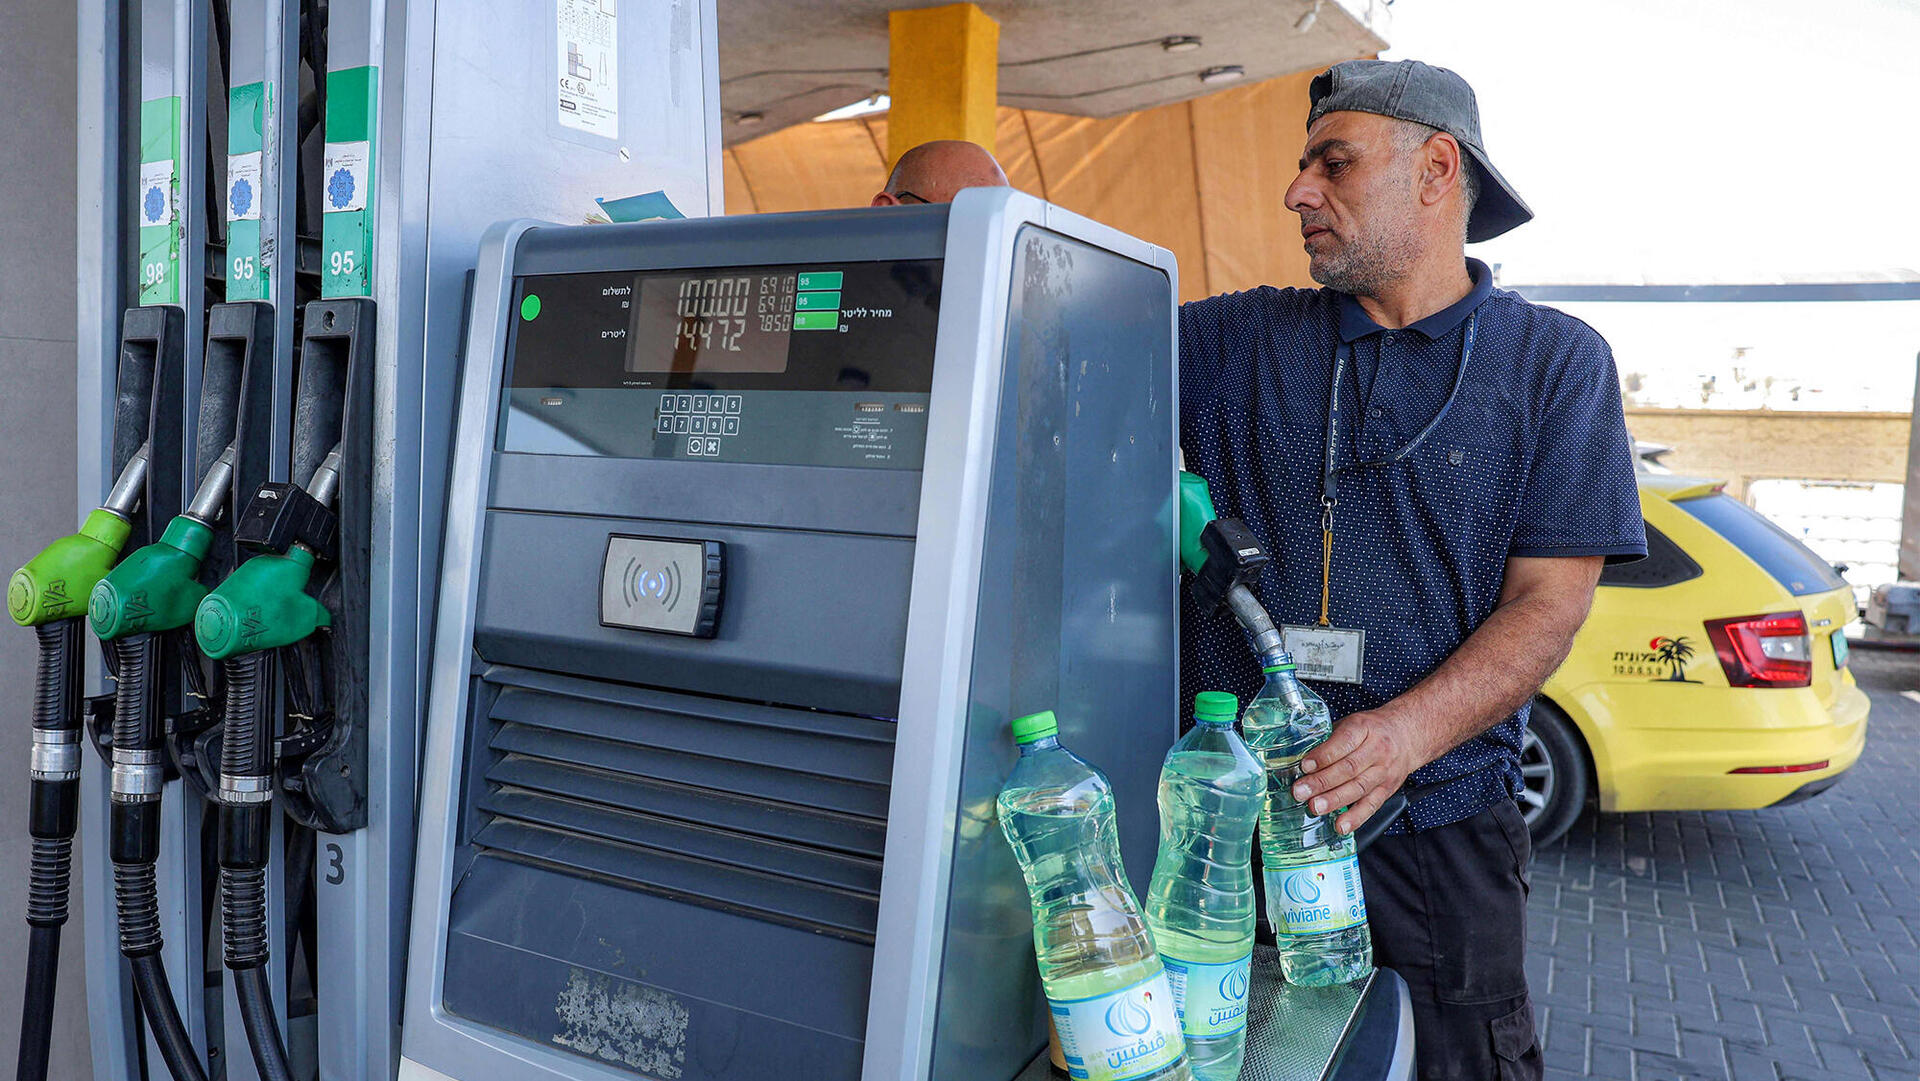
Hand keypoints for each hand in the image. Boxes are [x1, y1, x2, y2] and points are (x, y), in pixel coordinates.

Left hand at [1291, 707, 1426, 835]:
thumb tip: (1299, 755)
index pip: (1343, 742)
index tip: (1304, 766)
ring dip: (1335, 801)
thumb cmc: (1372, 729)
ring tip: (1315, 807)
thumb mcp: (1351, 723)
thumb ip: (1328, 738)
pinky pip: (1372, 805)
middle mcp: (1376, 750)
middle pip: (1348, 768)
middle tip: (1301, 791)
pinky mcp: (1387, 789)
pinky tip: (1341, 825)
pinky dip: (1356, 818)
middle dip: (1322, 782)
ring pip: (1358, 788)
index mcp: (1363, 728)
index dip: (1323, 755)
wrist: (1407, 735)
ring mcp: (1383, 772)